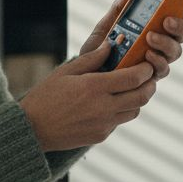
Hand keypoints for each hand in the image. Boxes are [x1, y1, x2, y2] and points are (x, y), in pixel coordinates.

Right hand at [19, 42, 155, 151]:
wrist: (32, 129)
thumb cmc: (45, 97)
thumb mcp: (65, 72)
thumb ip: (91, 59)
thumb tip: (110, 45)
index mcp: (94, 87)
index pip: (133, 78)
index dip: (145, 70)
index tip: (146, 64)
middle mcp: (103, 107)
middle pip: (142, 96)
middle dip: (150, 85)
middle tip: (148, 77)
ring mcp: (104, 124)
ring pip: (134, 111)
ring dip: (138, 99)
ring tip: (131, 89)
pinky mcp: (101, 135)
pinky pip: (119, 122)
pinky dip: (122, 111)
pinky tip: (112, 103)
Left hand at [79, 0, 182, 80]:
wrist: (87, 71)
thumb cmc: (101, 46)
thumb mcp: (108, 23)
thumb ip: (120, 7)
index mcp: (155, 29)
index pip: (177, 19)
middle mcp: (160, 45)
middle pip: (181, 36)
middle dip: (179, 27)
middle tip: (166, 21)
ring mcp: (157, 61)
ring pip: (175, 52)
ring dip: (166, 43)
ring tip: (150, 37)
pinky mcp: (150, 77)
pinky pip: (162, 70)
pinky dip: (157, 61)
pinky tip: (147, 55)